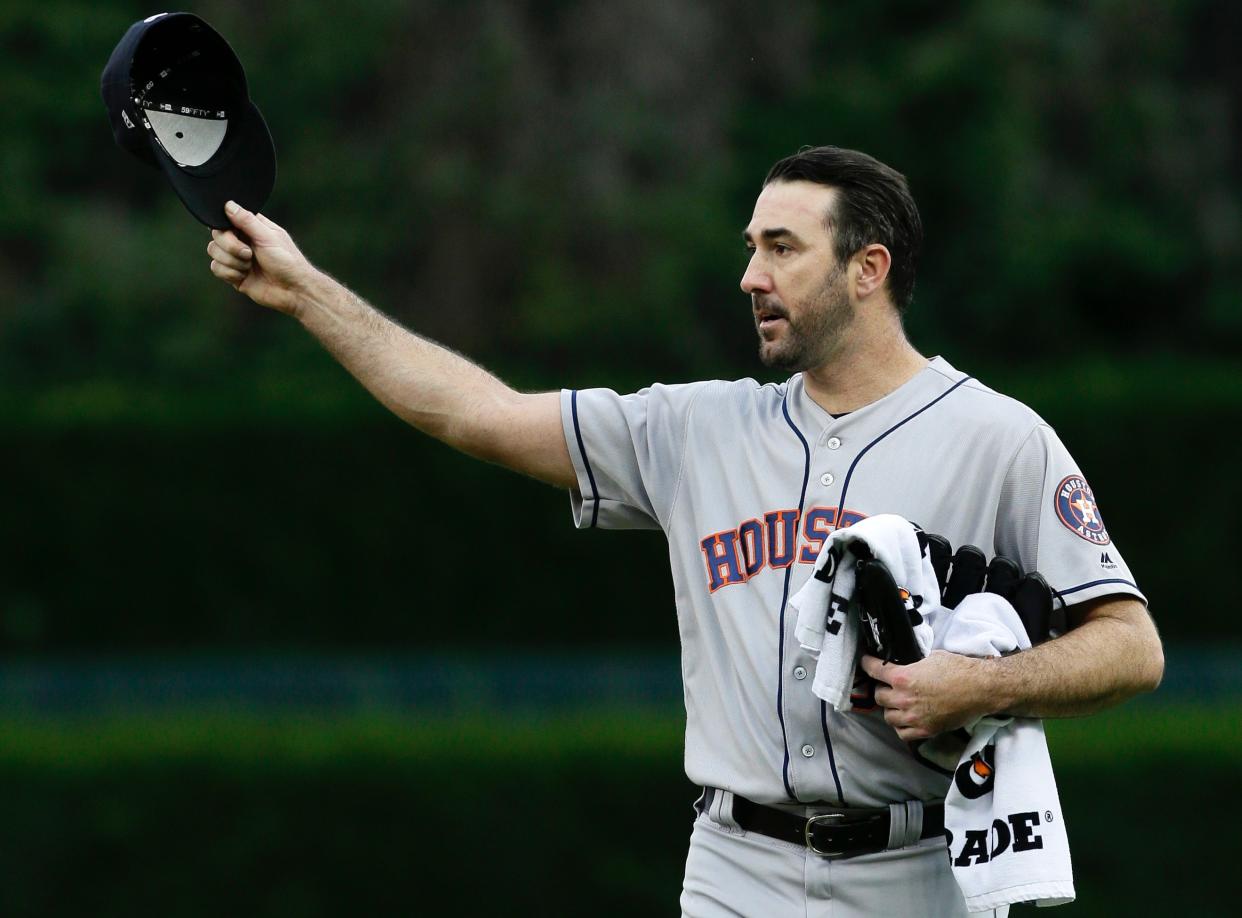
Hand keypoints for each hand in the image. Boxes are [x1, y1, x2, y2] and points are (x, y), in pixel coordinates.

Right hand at [206, 201, 316, 316]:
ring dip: (231, 261)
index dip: (226, 226)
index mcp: (252, 228)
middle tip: (249, 254)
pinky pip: (216, 268)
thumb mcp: (268, 237)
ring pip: (213, 251)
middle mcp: (242, 240)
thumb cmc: (288, 262)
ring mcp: (236, 257)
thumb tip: (228, 204)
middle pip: (217, 235)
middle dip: (230, 246)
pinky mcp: (233, 274)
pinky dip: (230, 273)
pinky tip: (244, 276)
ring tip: (249, 267)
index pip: (226, 218)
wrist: (293, 291)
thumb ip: (247, 221)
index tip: (235, 233)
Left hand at [859, 651, 994, 741]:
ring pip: (888, 716)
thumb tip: (906, 662)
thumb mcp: (931, 657)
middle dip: (882, 689)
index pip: (874, 670)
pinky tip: (906, 719)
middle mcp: (904, 699)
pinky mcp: (925, 730)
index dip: (867, 664)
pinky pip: (902, 733)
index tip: (865, 662)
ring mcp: (913, 717)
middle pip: (878, 697)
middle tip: (888, 686)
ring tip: (898, 703)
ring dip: (890, 709)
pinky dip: (901, 727)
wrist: (980, 689)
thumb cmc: (958, 669)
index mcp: (903, 677)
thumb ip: (913, 663)